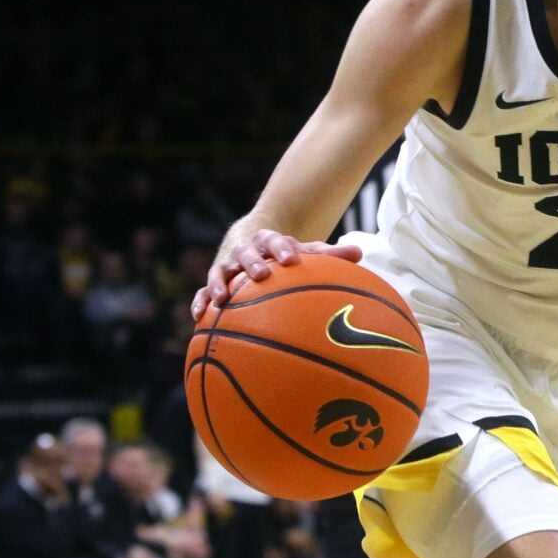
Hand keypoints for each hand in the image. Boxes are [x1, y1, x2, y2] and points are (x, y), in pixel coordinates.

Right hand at [192, 229, 363, 316]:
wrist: (252, 246)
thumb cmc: (285, 256)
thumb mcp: (305, 254)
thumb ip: (329, 256)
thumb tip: (359, 254)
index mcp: (268, 242)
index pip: (275, 240)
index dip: (282, 248)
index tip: (292, 260)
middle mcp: (245, 252)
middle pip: (245, 253)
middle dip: (252, 263)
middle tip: (261, 274)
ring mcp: (228, 268)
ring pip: (219, 271)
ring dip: (218, 283)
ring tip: (220, 299)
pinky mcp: (214, 284)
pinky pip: (202, 292)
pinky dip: (200, 301)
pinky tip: (198, 316)